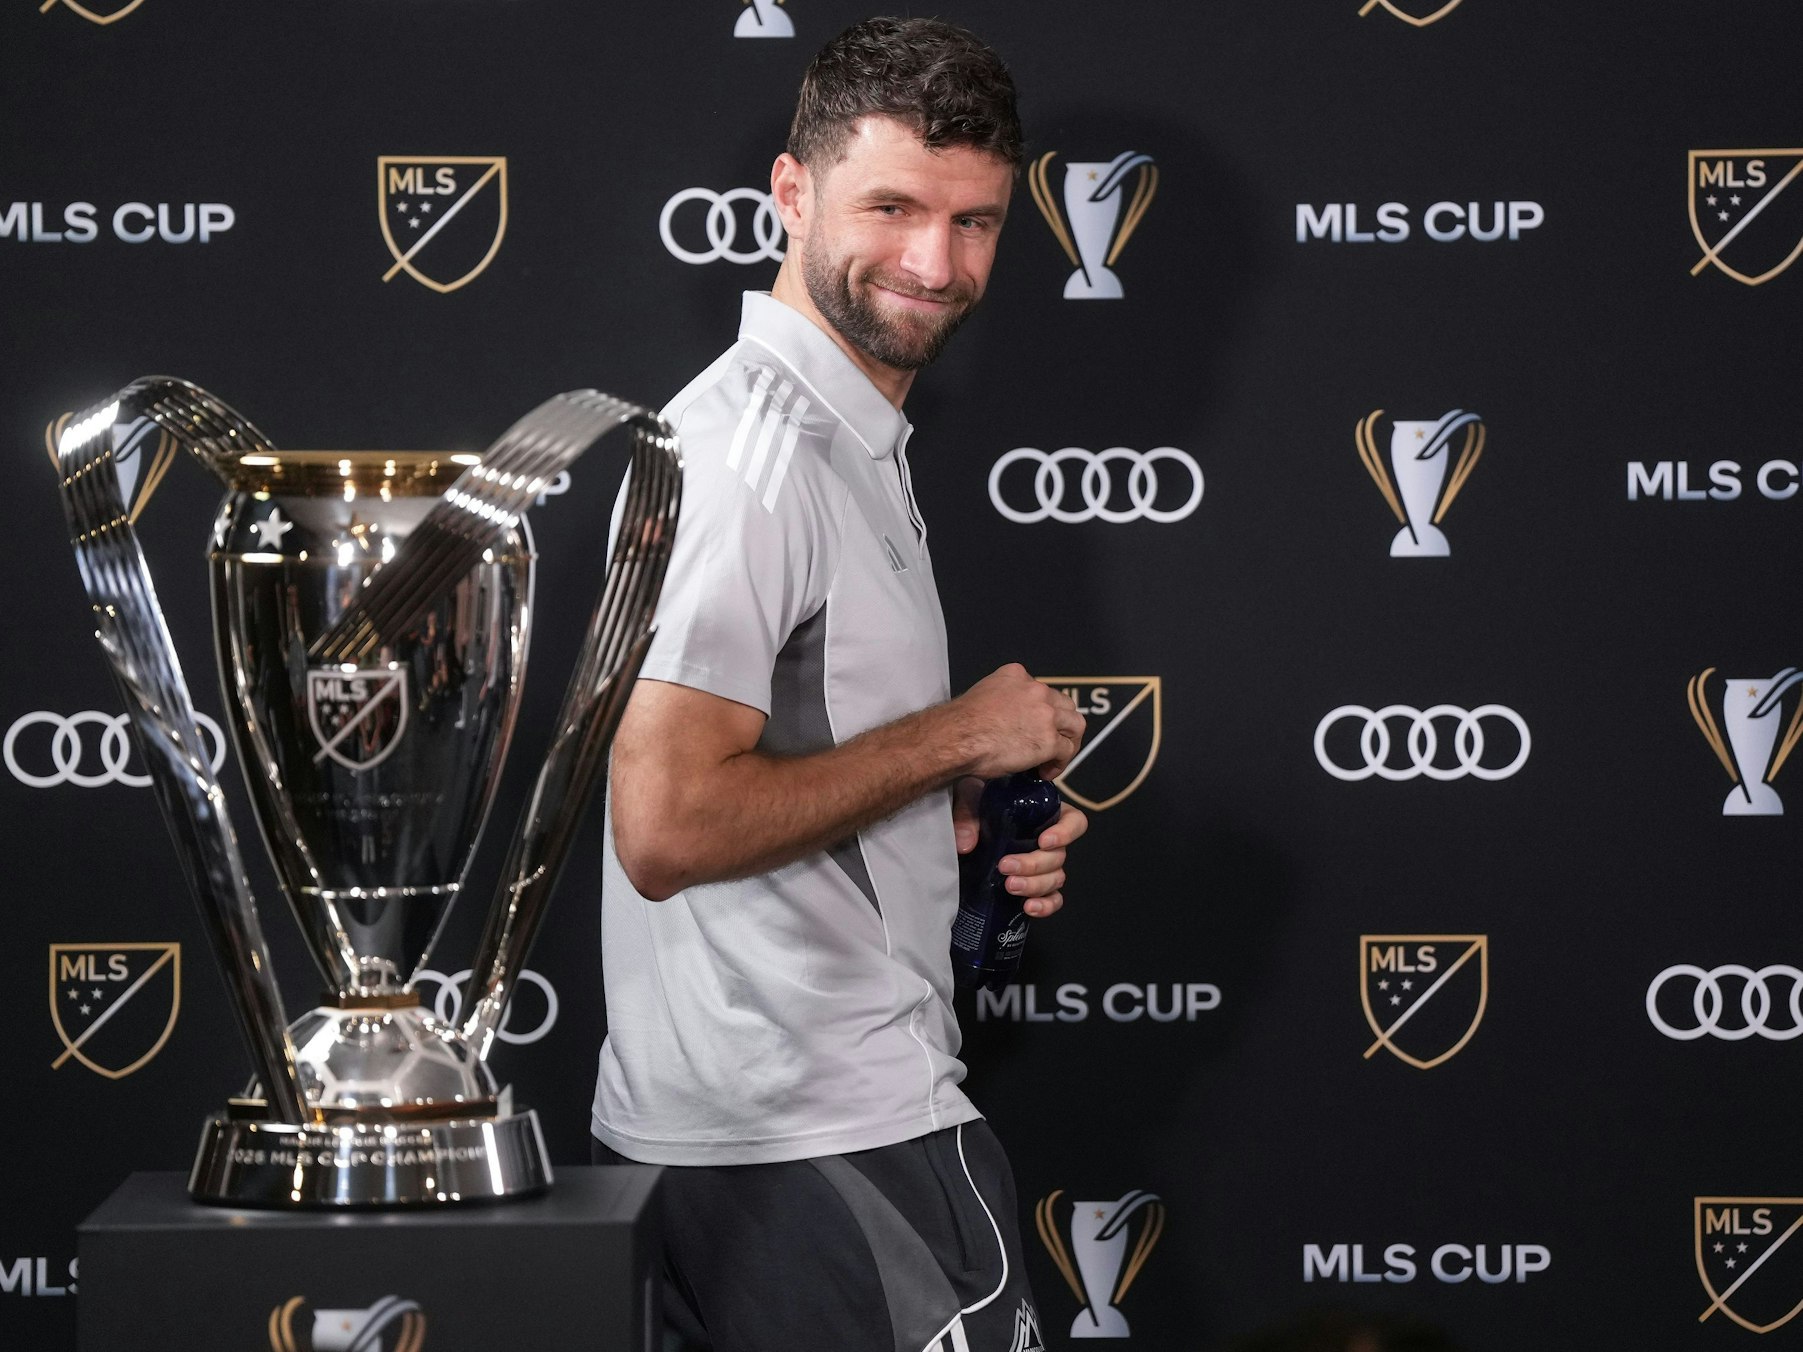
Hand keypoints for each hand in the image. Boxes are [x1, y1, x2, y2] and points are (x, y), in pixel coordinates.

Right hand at [952, 663, 1085, 779]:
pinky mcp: (1050, 740)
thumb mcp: (983, 696)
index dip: (1042, 711)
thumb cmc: (959, 724)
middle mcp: (1036, 689)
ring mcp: (1046, 714)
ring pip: (1075, 725)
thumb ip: (1002, 701)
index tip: (1033, 726)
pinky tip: (1045, 772)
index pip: (1042, 691)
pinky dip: (1060, 763)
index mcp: (1017, 675)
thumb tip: (1005, 722)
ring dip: (1068, 742)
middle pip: (1064, 705)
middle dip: (1060, 724)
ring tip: (1054, 758)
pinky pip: (1067, 751)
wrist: (956, 739)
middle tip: (1050, 742)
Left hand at [954, 785, 1086, 918]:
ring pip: (1055, 879)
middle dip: (1033, 865)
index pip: (1074, 821)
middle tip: (1006, 866)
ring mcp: (1043, 867)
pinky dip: (1044, 906)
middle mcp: (1048, 841)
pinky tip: (1028, 907)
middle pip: (1059, 856)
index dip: (1065, 833)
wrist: (960, 833)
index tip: (1043, 841)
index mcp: (1044, 814)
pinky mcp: (1034, 887)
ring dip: (1034, 885)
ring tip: (1009, 886)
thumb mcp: (970, 797)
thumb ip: (968, 813)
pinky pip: (1051, 900)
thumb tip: (966, 843)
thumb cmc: (975, 807)